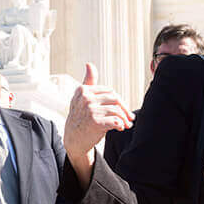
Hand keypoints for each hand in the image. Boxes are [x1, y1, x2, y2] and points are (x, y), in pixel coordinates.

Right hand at [63, 63, 133, 187]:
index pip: (109, 91)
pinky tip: (119, 128)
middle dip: (125, 109)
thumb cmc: (80, 117)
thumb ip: (88, 81)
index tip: (124, 109)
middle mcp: (86, 98)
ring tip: (126, 125)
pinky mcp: (95, 122)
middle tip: (130, 118)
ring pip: (116, 110)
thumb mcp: (81, 98)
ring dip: (124, 119)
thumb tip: (89, 64)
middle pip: (115, 99)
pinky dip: (120, 125)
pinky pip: (115, 120)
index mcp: (83, 90)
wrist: (73, 139)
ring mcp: (90, 110)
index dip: (119, 100)